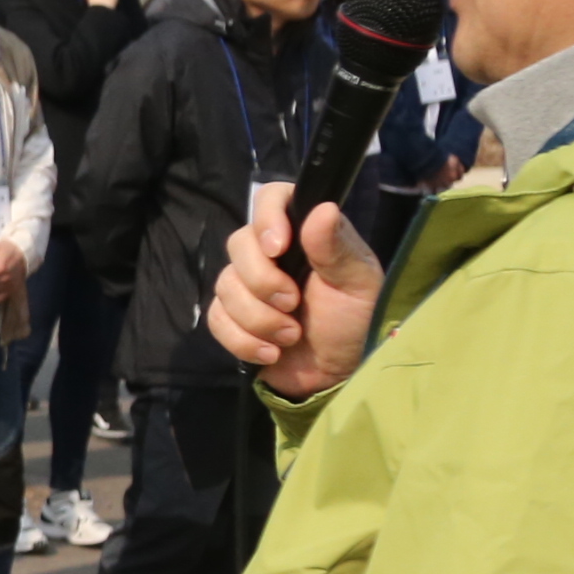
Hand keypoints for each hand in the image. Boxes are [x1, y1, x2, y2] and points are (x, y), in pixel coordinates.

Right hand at [208, 183, 383, 397]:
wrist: (338, 375)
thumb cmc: (356, 321)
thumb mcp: (358, 283)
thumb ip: (337, 247)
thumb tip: (323, 208)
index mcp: (303, 234)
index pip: (270, 198)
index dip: (266, 217)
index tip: (277, 247)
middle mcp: (270, 253)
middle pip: (238, 244)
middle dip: (263, 282)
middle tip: (293, 304)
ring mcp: (247, 286)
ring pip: (225, 286)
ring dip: (259, 318)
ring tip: (291, 336)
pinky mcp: (232, 318)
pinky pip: (216, 319)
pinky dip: (243, 340)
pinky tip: (271, 352)